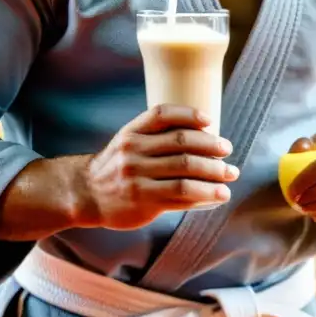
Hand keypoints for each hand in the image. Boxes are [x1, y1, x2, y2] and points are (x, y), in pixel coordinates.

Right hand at [78, 104, 238, 230]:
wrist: (84, 194)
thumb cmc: (116, 166)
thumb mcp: (128, 141)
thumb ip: (156, 135)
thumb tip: (204, 133)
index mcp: (131, 132)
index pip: (163, 114)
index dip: (189, 114)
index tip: (210, 120)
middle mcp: (133, 152)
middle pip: (181, 143)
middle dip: (211, 146)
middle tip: (228, 150)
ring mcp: (137, 178)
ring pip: (185, 172)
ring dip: (214, 173)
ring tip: (230, 175)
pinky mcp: (143, 202)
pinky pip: (181, 197)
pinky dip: (204, 195)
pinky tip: (218, 195)